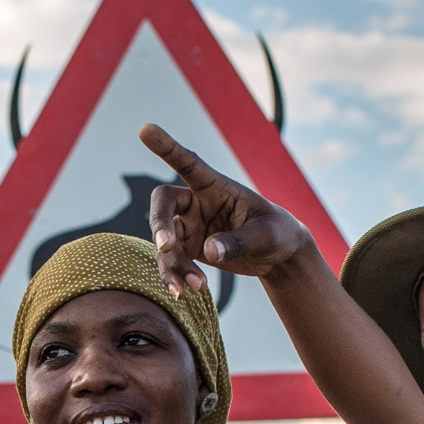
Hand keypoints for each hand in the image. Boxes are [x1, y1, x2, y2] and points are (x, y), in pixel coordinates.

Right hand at [138, 123, 314, 293]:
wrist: (278, 255)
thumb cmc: (276, 232)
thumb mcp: (266, 235)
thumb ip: (238, 241)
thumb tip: (207, 252)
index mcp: (216, 187)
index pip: (188, 163)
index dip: (166, 147)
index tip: (145, 129)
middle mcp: (196, 203)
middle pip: (163, 205)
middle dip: (159, 226)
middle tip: (166, 247)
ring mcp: (188, 227)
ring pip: (164, 243)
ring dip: (174, 265)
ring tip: (197, 286)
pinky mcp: (187, 250)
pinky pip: (170, 264)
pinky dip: (175, 279)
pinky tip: (184, 294)